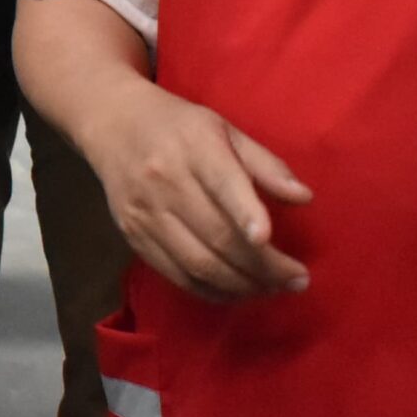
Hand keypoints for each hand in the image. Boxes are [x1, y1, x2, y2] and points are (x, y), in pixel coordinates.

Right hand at [77, 83, 312, 303]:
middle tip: (297, 280)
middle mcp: (165, 181)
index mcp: (193, 146)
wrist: (112, 124)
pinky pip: (178, 276)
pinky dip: (213, 292)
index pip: (221, 182)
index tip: (267, 238)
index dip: (245, 212)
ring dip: (243, 286)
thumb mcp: (224, 129)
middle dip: (264, 267)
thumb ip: (265, 164)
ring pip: (198, 263)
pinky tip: (238, 291)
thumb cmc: (179, 126)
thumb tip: (304, 198)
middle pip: (217, 236)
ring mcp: (145, 213)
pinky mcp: (133, 236)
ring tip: (273, 289)